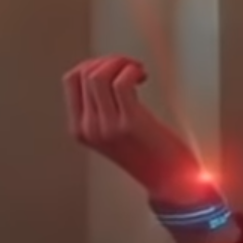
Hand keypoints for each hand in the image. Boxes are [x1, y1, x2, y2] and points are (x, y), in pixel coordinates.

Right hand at [62, 55, 203, 201]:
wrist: (171, 182)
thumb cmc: (150, 155)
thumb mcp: (113, 132)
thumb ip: (103, 108)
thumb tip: (105, 70)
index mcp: (80, 129)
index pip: (71, 80)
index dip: (93, 63)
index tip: (113, 66)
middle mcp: (89, 128)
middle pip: (84, 73)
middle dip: (110, 60)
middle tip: (130, 66)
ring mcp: (107, 127)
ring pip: (98, 75)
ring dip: (121, 62)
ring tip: (137, 70)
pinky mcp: (130, 124)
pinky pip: (121, 82)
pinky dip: (132, 70)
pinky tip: (143, 76)